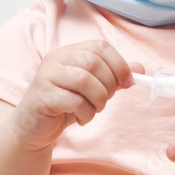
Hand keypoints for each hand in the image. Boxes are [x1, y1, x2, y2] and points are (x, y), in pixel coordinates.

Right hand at [12, 40, 142, 151]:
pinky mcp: (43, 96)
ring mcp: (47, 76)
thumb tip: (140, 69)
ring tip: (94, 110)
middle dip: (108, 85)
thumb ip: (113, 77)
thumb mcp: (91, 89)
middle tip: (106, 100)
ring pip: (84, 81)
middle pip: (93, 62)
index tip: (128, 82)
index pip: (100, 46)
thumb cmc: (64, 104)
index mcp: (69, 52)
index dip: (119, 63)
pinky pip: (74, 101)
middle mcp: (56, 59)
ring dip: (98, 100)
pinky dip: (86, 113)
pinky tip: (82, 118)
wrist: (33, 127)